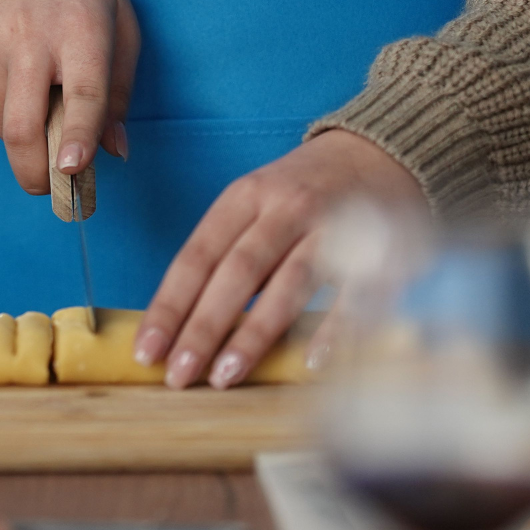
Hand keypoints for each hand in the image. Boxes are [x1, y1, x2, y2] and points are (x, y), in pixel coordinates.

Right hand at [0, 0, 138, 192]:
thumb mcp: (118, 19)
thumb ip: (119, 88)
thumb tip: (115, 151)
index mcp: (82, 27)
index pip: (83, 94)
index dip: (79, 137)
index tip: (74, 172)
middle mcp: (31, 36)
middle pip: (24, 126)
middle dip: (35, 173)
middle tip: (48, 192)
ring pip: (2, 120)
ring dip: (23, 138)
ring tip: (41, 114)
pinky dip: (1, 105)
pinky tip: (15, 75)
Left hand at [135, 130, 426, 388]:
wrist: (382, 153)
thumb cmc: (302, 194)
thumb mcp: (253, 204)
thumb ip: (223, 254)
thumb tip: (178, 325)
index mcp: (245, 197)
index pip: (197, 256)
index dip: (169, 306)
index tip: (146, 351)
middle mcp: (286, 208)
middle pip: (238, 272)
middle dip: (203, 327)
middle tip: (179, 375)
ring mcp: (335, 227)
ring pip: (288, 283)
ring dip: (254, 333)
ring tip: (224, 376)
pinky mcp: (381, 250)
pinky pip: (354, 294)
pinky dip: (334, 329)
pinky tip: (311, 363)